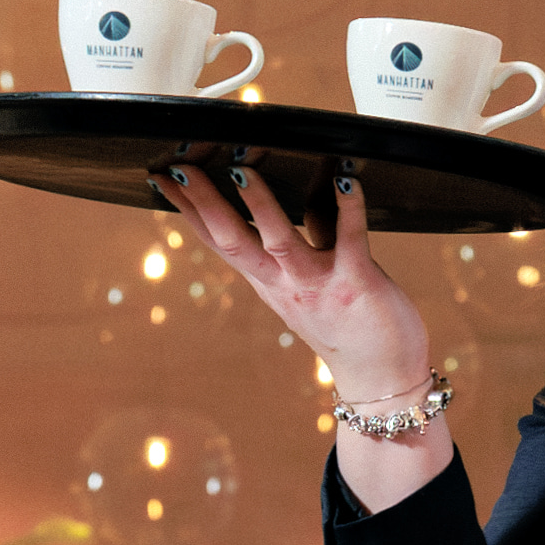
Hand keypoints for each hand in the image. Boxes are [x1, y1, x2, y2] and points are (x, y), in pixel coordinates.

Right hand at [161, 159, 432, 399]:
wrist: (383, 378)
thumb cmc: (351, 323)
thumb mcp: (313, 281)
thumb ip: (309, 237)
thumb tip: (310, 192)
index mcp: (269, 281)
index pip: (218, 240)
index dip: (188, 210)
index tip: (161, 177)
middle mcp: (285, 283)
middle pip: (233, 239)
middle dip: (204, 202)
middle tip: (178, 167)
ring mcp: (318, 284)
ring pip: (279, 240)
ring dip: (260, 205)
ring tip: (241, 169)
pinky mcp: (357, 283)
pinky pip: (350, 238)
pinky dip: (349, 206)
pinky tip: (346, 179)